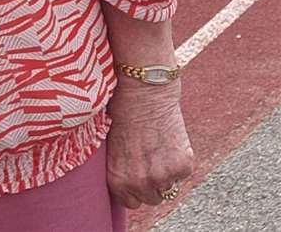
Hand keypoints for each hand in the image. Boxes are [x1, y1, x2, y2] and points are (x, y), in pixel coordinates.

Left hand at [106, 79, 193, 206]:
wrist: (142, 90)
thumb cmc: (121, 111)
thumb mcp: (111, 144)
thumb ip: (119, 168)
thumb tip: (125, 184)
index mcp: (119, 179)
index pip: (130, 202)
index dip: (133, 188)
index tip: (135, 174)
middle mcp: (141, 182)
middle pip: (152, 198)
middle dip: (151, 183)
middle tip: (149, 159)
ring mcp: (163, 176)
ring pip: (169, 188)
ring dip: (166, 174)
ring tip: (157, 147)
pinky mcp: (183, 165)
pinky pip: (182, 173)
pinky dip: (179, 160)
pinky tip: (168, 140)